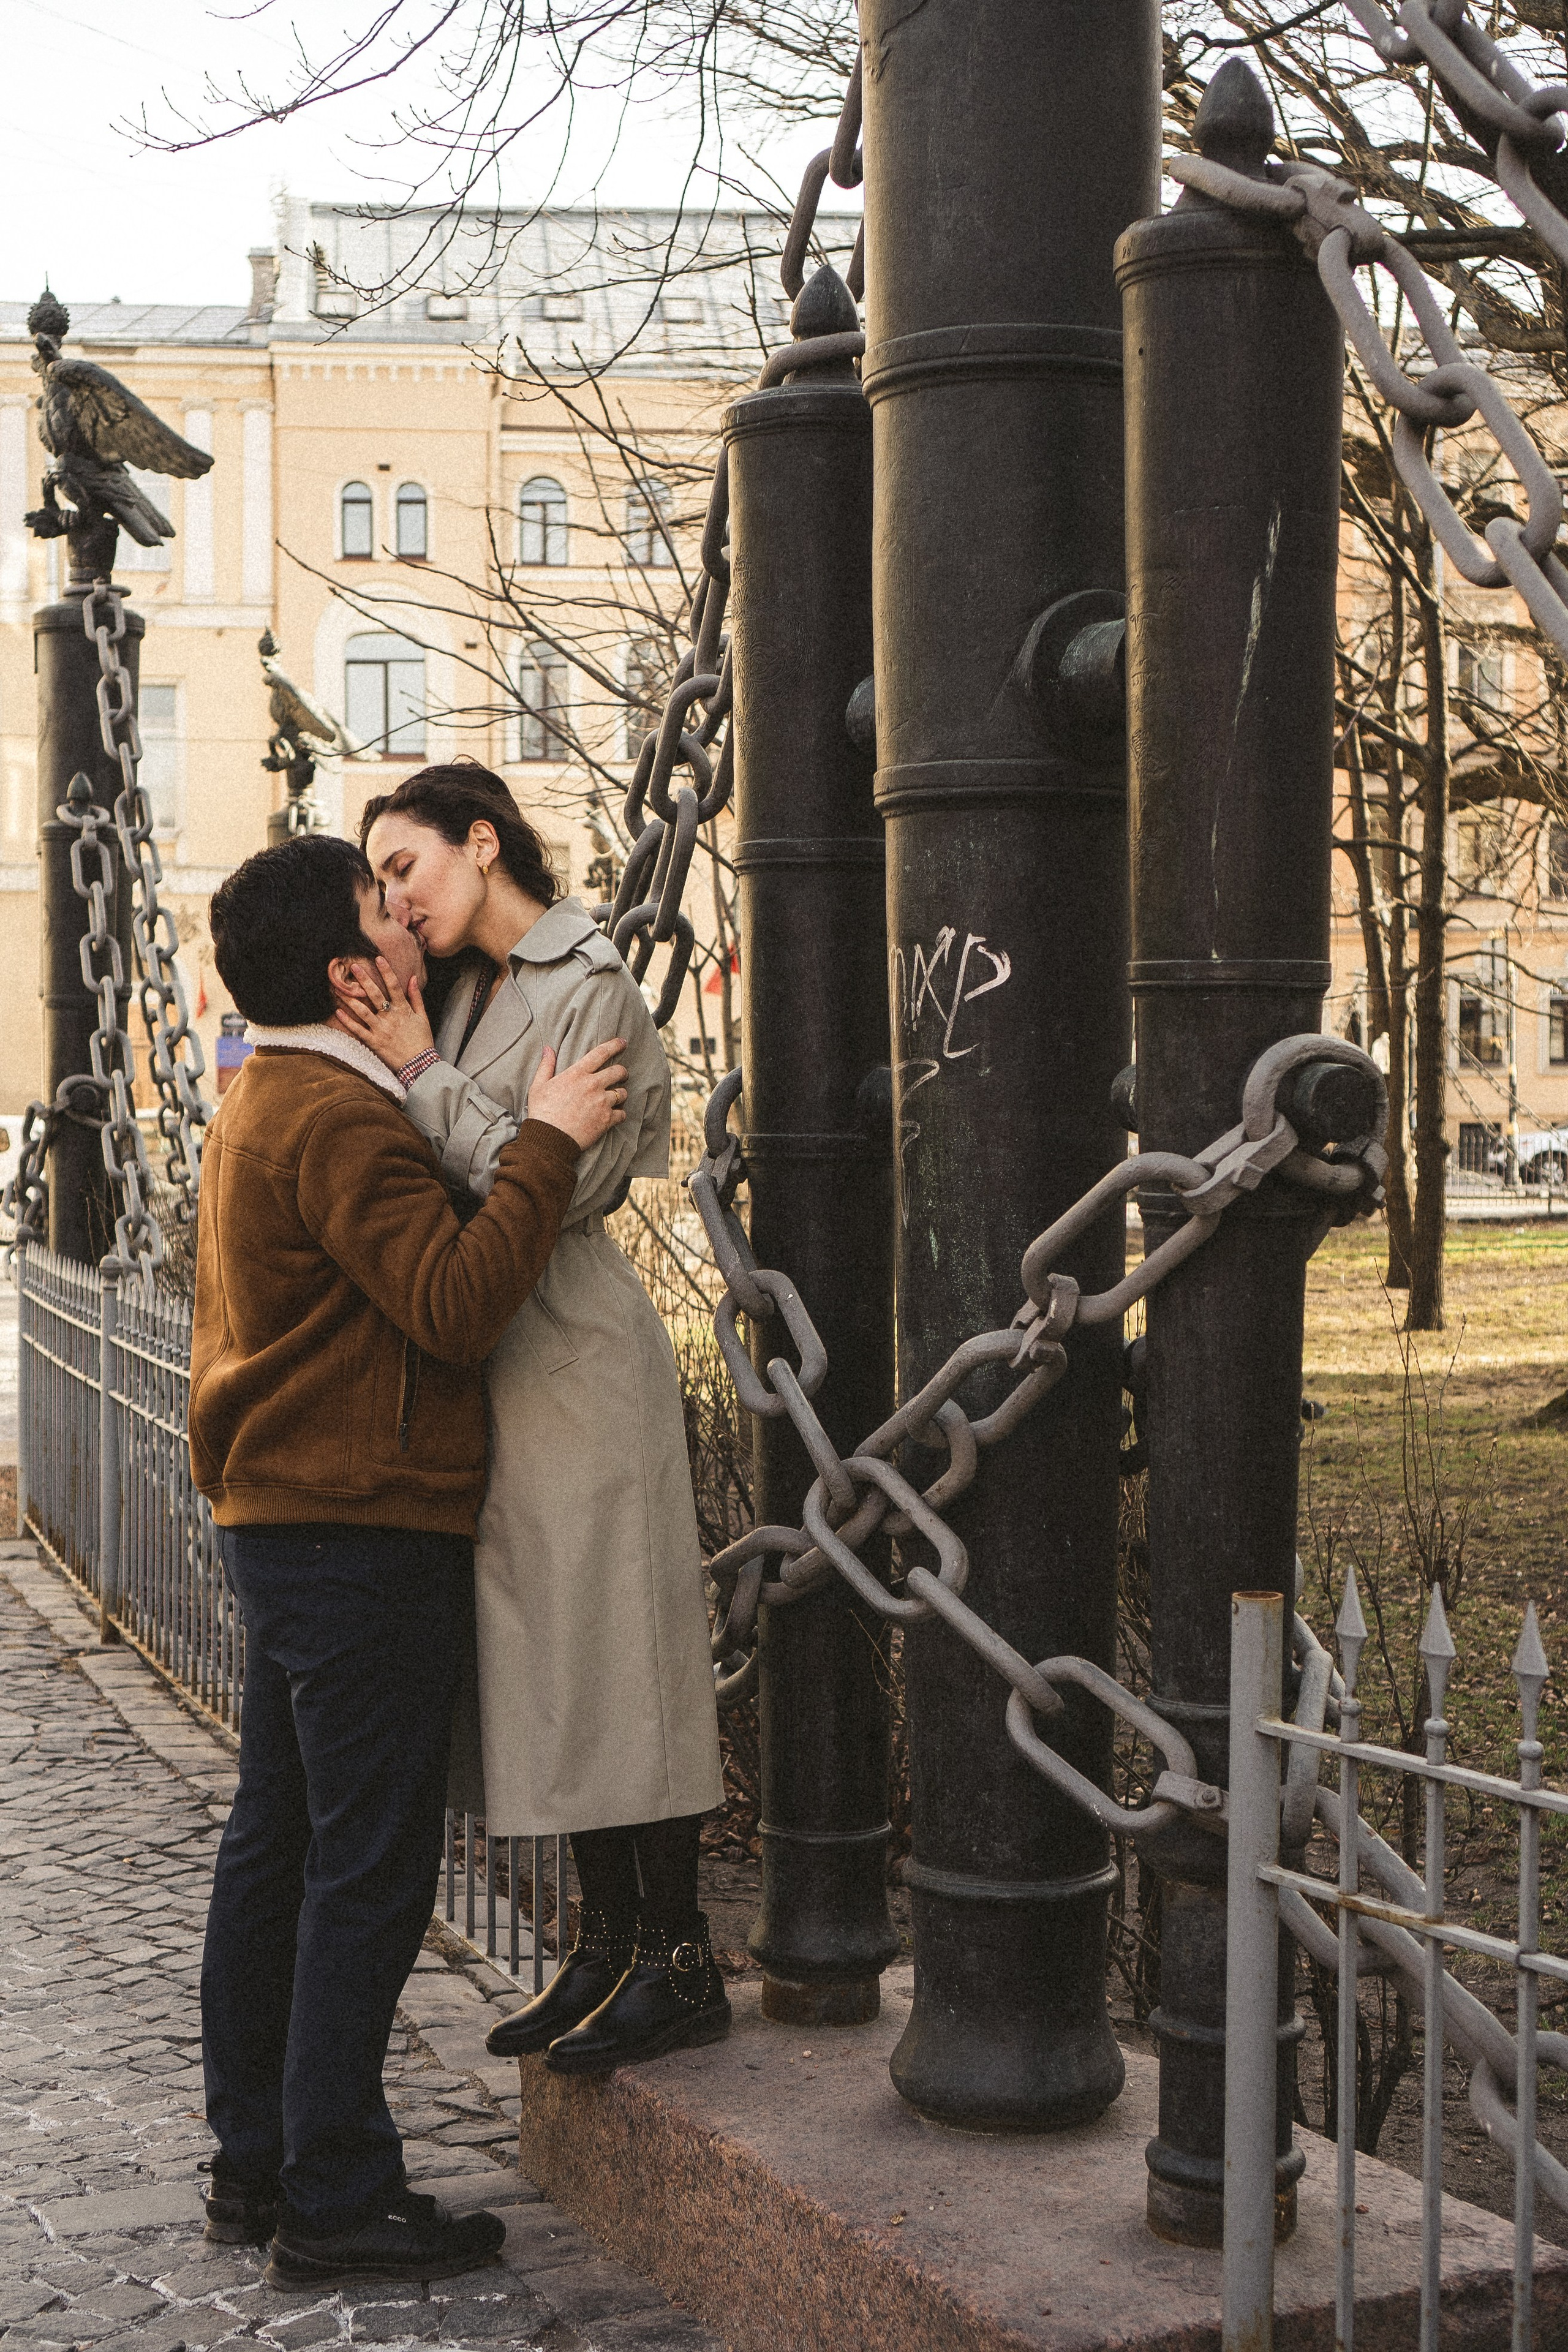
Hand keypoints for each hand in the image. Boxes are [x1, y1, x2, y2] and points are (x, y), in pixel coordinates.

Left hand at [335, 956, 434, 1073]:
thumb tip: (413, 978)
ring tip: (339, 988)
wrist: (420, 1065)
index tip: (378, 958)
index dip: (386, 971)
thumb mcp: (423, 1018)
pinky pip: (358, 1030)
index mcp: (403, 1010)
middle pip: (375, 995)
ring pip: (363, 1011)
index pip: (394, 986)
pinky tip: (338, 1011)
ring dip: (350, 999)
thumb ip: (416, 997)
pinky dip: (348, 1021)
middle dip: (364, 980)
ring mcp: (381, 1030)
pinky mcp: (374, 1042)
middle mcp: (391, 1018)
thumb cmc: (422, 1041)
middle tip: (353, 966)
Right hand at [528, 1039, 628, 1149]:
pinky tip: (614, 1116)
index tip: (622, 1042)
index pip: (601, 1053)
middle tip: (621, 1076)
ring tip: (616, 1098)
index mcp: (577, 1074)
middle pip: (618, 1072)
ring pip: (623, 1093)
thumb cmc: (542, 1112)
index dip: (614, 1045)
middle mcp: (593, 1085)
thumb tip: (548, 1049)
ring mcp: (602, 1102)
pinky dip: (620, 1114)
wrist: (549, 1139)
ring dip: (621, 1094)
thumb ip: (546, 1066)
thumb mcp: (538, 1086)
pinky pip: (622, 1114)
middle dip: (622, 1072)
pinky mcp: (607, 1119)